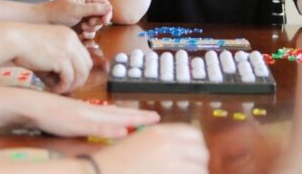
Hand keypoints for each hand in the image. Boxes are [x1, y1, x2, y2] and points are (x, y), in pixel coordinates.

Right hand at [6, 23, 92, 92]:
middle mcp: (72, 40)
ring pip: (81, 73)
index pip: (83, 56)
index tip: (69, 80)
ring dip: (72, 85)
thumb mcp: (46, 51)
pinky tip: (54, 89)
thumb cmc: (24, 47)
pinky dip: (63, 87)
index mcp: (69, 35)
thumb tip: (65, 84)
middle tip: (67, 87)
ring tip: (60, 90)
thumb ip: (58, 64)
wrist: (14, 39)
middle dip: (79, 79)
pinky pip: (69, 78)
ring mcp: (68, 49)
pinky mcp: (62, 59)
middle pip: (87, 65)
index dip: (78, 70)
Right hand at [21, 92, 161, 137]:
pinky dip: (110, 129)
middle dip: (139, 117)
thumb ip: (78, 122)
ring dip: (132, 121)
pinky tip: (123, 131)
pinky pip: (96, 126)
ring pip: (113, 118)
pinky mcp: (74, 121)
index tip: (149, 118)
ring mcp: (83, 115)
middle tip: (158, 118)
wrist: (25, 103)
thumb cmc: (42, 112)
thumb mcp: (64, 118)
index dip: (132, 115)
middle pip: (119, 114)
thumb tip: (88, 129)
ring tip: (150, 122)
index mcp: (88, 111)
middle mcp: (89, 111)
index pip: (115, 113)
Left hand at [38, 0, 112, 37]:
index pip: (104, 4)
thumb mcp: (76, 10)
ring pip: (96, 26)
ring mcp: (84, 18)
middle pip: (102, 16)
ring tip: (81, 30)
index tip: (104, 21)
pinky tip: (80, 36)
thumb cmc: (56, 12)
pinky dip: (87, 36)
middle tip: (86, 24)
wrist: (42, 23)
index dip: (106, 13)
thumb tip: (110, 8)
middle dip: (96, 23)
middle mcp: (87, 7)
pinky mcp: (80, 28)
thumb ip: (94, 9)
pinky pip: (90, 33)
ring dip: (91, 30)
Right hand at [93, 124, 208, 173]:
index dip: (196, 146)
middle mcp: (169, 145)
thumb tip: (182, 151)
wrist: (100, 173)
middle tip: (191, 171)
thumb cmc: (114, 163)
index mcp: (160, 132)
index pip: (194, 134)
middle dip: (198, 164)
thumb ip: (160, 143)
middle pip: (201, 153)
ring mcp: (171, 164)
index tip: (192, 156)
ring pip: (200, 170)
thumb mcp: (137, 143)